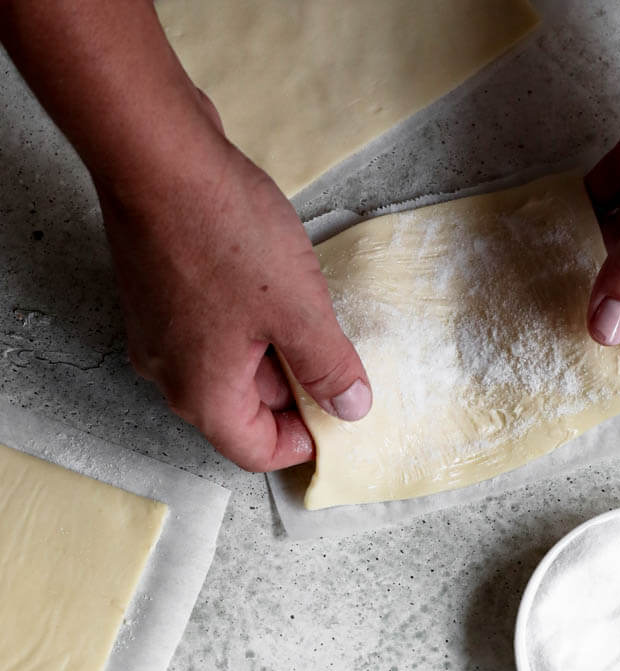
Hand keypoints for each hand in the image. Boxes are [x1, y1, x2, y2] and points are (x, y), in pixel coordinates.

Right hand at [96, 95, 370, 470]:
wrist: (155, 154)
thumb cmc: (224, 236)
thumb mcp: (299, 310)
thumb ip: (328, 367)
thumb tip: (351, 408)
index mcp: (203, 395)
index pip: (256, 451)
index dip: (303, 441)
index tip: (338, 410)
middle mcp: (169, 374)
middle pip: (241, 411)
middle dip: (292, 392)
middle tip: (334, 357)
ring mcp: (155, 332)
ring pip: (224, 367)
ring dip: (269, 353)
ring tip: (308, 314)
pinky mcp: (153, 294)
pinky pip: (207, 330)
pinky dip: (243, 324)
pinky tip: (271, 286)